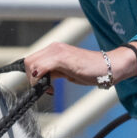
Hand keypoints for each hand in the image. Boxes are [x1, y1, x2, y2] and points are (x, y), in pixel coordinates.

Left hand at [22, 40, 136, 88]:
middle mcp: (54, 48)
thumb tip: (42, 80)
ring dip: (36, 81)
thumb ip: (54, 72)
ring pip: (32, 65)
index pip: (31, 61)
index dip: (32, 75)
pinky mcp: (62, 58)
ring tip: (50, 89)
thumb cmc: (91, 70)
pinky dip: (41, 81)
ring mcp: (57, 51)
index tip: (41, 86)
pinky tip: (52, 90)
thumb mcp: (67, 71)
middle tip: (45, 88)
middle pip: (28, 62)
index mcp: (54, 50)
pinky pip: (40, 68)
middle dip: (31, 79)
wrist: (108, 67)